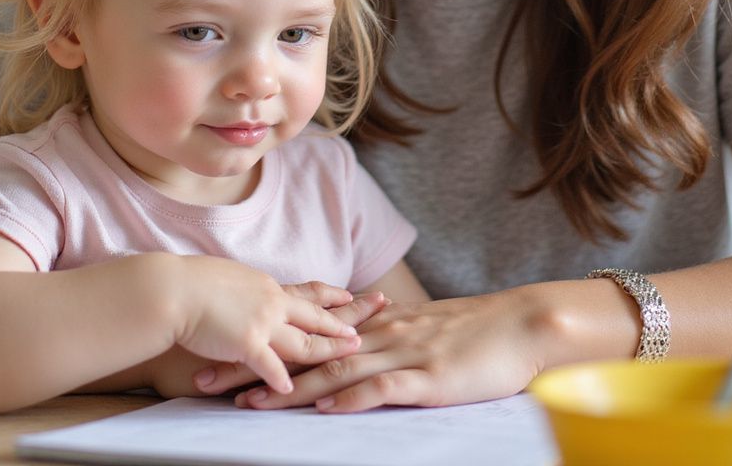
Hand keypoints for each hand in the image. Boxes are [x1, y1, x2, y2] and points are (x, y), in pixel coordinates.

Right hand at [173, 259, 363, 394]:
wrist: (173, 289)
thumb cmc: (191, 282)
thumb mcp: (228, 278)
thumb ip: (245, 290)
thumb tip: (249, 292)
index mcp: (266, 286)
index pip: (307, 291)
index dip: (331, 296)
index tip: (351, 297)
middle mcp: (271, 302)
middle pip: (315, 316)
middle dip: (342, 324)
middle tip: (364, 330)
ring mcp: (262, 322)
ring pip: (303, 341)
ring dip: (327, 351)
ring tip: (348, 356)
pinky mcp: (246, 343)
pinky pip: (270, 366)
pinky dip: (283, 379)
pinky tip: (292, 390)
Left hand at [231, 290, 544, 411]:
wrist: (522, 323)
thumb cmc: (477, 333)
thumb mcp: (425, 331)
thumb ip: (390, 340)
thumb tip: (356, 352)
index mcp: (378, 325)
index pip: (310, 335)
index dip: (265, 345)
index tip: (224, 353)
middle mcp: (381, 335)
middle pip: (308, 351)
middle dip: (256, 365)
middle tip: (209, 379)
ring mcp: (403, 353)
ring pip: (334, 370)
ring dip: (288, 386)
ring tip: (246, 402)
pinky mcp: (427, 377)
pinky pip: (382, 387)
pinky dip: (349, 398)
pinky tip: (322, 407)